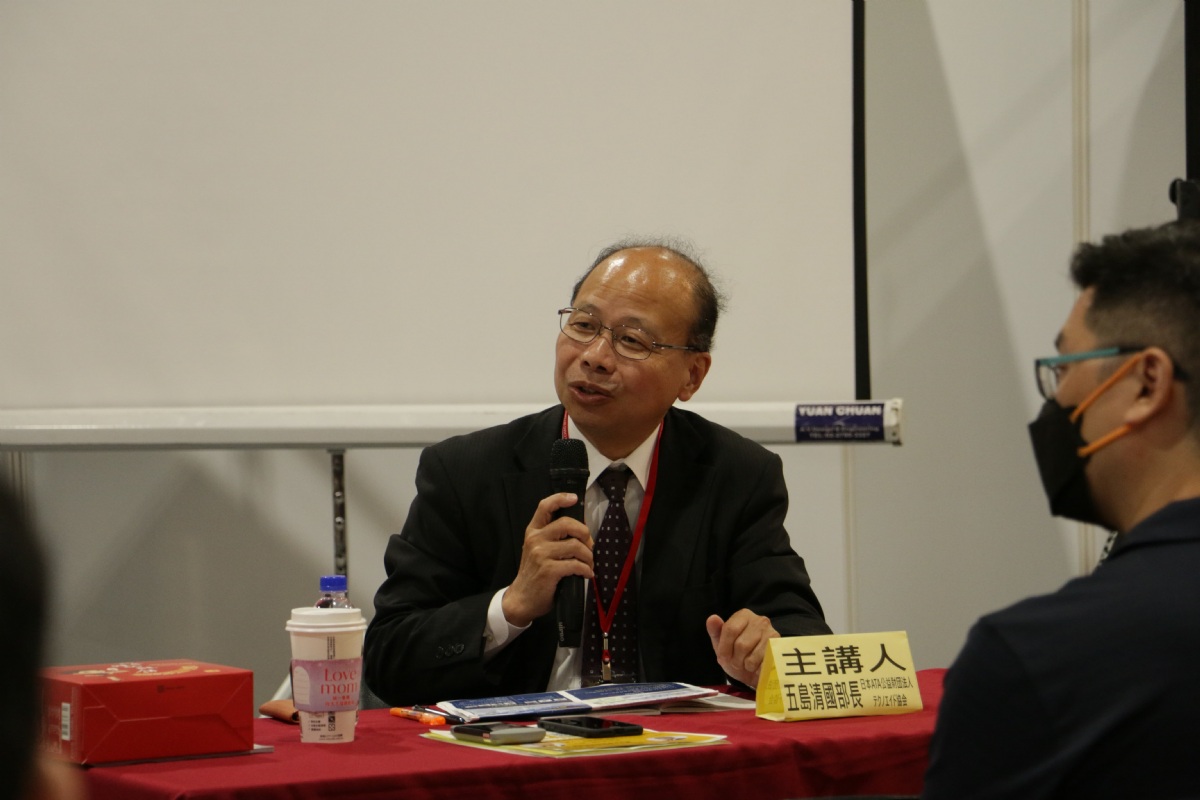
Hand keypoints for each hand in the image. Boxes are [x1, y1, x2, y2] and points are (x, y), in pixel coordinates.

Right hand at [502, 493, 593, 626]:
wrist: (522, 599)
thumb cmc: (534, 574)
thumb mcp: (538, 550)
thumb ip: (553, 538)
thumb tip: (582, 532)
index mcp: (533, 531)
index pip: (544, 506)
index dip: (560, 499)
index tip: (574, 498)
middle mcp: (535, 539)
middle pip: (566, 524)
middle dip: (585, 533)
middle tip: (589, 545)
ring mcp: (540, 554)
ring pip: (575, 546)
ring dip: (588, 556)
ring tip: (589, 564)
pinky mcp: (548, 570)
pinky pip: (575, 564)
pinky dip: (586, 570)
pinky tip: (587, 574)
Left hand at [705, 609, 779, 688]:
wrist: (755, 671)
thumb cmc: (736, 654)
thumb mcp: (721, 644)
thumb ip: (715, 631)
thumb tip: (712, 618)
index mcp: (743, 615)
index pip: (730, 630)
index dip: (724, 648)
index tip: (723, 658)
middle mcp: (760, 620)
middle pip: (741, 644)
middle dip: (735, 659)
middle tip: (737, 663)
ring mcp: (772, 634)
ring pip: (752, 657)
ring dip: (746, 666)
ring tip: (747, 665)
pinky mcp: (781, 651)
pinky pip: (764, 665)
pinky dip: (757, 671)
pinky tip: (757, 668)